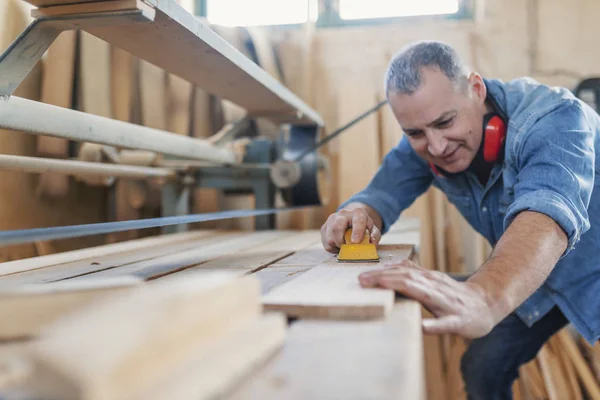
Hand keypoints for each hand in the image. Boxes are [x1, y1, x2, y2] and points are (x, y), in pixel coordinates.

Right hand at [320, 207, 380, 253]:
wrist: (352, 219)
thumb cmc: (363, 226)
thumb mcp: (372, 230)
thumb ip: (374, 236)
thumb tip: (372, 243)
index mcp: (358, 213)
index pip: (357, 220)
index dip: (357, 231)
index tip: (355, 242)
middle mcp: (343, 214)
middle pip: (337, 227)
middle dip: (341, 241)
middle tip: (347, 247)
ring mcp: (331, 219)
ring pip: (329, 237)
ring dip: (337, 246)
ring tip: (344, 246)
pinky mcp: (324, 227)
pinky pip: (325, 242)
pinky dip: (332, 248)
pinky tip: (339, 245)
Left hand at [358, 260, 495, 338]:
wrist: (486, 305)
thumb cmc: (453, 295)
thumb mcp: (432, 280)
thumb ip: (413, 273)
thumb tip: (387, 266)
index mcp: (428, 279)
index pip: (402, 272)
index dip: (381, 273)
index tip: (360, 276)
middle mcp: (436, 287)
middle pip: (407, 279)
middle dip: (383, 278)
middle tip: (361, 281)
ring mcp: (447, 303)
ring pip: (423, 293)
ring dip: (401, 289)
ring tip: (380, 288)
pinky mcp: (458, 321)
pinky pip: (445, 323)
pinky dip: (434, 325)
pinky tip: (422, 328)